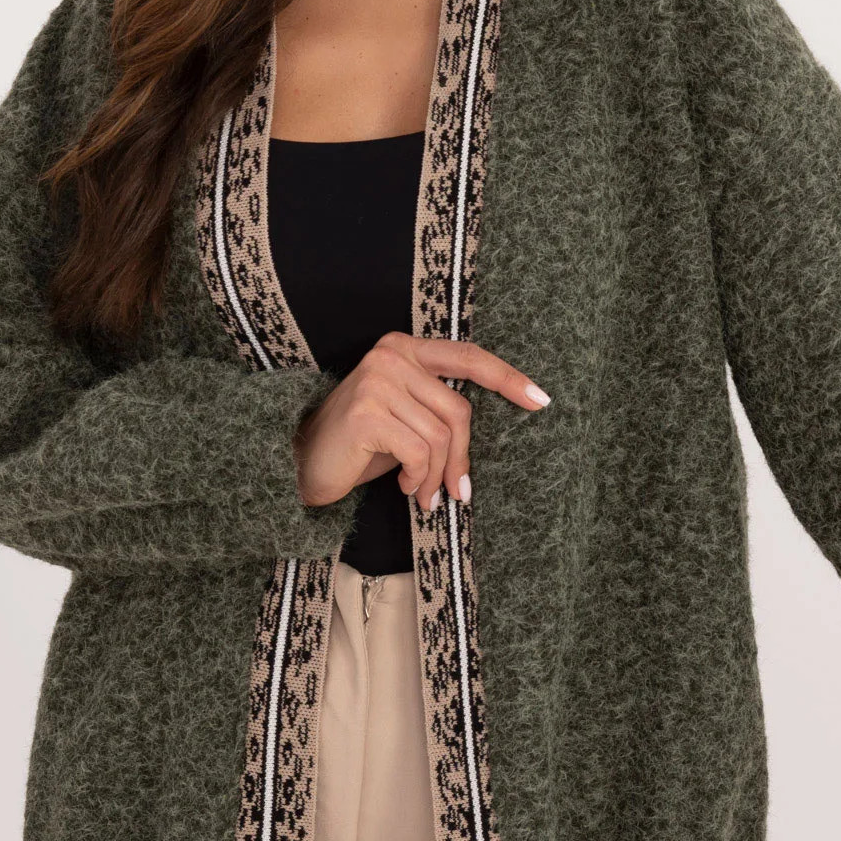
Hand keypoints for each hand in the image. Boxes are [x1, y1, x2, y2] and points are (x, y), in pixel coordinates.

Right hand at [292, 331, 551, 513]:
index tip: (541, 400)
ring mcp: (377, 381)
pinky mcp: (367, 413)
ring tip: (423, 492)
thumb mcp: (405, 418)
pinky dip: (419, 478)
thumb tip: (480, 437)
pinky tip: (405, 487)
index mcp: (403, 348)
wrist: (299, 464)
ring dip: (437, 475)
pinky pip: (419, 452)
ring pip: (441, 436)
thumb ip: (438, 410)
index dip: (508, 378)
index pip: (468, 357)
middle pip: (458, 410)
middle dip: (461, 458)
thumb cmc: (359, 445)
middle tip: (457, 491)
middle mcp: (390, 355)